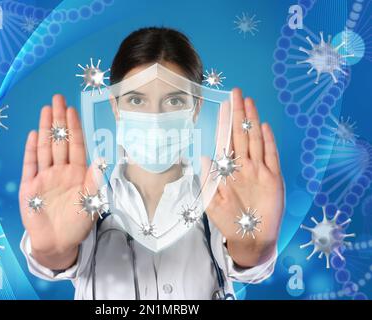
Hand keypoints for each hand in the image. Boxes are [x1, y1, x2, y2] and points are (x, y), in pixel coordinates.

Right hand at [18, 94, 100, 269]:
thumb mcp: (90, 203)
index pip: (76, 145)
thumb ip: (94, 182)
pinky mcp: (30, 186)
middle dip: (59, 120)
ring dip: (46, 129)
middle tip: (57, 98)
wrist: (57, 243)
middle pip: (60, 141)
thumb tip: (102, 159)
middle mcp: (61, 171)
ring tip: (46, 110)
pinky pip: (30, 165)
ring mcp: (45, 176)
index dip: (74, 127)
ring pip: (45, 148)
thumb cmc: (77, 224)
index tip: (72, 109)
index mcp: (77, 173)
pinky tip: (34, 134)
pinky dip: (31, 150)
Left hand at [205, 88, 283, 266]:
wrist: (251, 239)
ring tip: (248, 102)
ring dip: (251, 121)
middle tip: (236, 92)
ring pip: (255, 140)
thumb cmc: (229, 220)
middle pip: (240, 134)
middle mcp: (243, 166)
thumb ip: (207, 180)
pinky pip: (271, 156)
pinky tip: (264, 126)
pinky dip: (268, 141)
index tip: (222, 105)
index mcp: (228, 170)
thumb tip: (203, 156)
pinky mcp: (273, 178)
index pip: (225, 141)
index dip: (224, 123)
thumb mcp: (212, 202)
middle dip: (237, 113)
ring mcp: (258, 170)